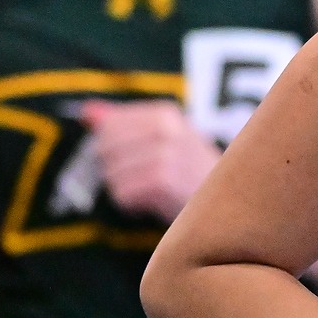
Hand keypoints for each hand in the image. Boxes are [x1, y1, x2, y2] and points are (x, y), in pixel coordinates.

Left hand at [80, 99, 220, 220]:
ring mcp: (166, 154)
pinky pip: (122, 194)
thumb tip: (87, 111)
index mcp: (164, 113)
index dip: (111, 149)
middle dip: (117, 170)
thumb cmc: (189, 173)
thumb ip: (121, 123)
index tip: (134, 159)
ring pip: (112, 174)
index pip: (108, 126)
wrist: (229, 203)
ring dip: (126, 190)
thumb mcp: (161, 139)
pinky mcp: (163, 182)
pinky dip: (132, 205)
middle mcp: (166, 129)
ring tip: (151, 192)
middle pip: (105, 149)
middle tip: (143, 179)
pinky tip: (152, 203)